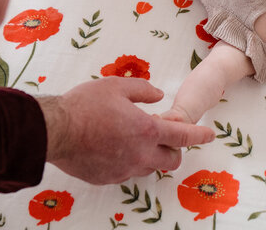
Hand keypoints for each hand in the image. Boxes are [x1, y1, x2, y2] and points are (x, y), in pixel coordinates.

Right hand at [40, 78, 214, 182]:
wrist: (55, 131)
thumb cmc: (85, 105)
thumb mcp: (117, 86)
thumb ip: (143, 90)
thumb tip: (158, 95)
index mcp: (147, 130)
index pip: (183, 136)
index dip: (199, 134)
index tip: (209, 134)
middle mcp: (140, 155)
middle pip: (171, 160)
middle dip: (174, 149)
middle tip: (165, 136)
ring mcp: (124, 170)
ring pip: (149, 167)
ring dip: (150, 155)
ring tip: (134, 138)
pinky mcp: (108, 178)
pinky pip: (126, 171)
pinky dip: (128, 161)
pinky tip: (114, 147)